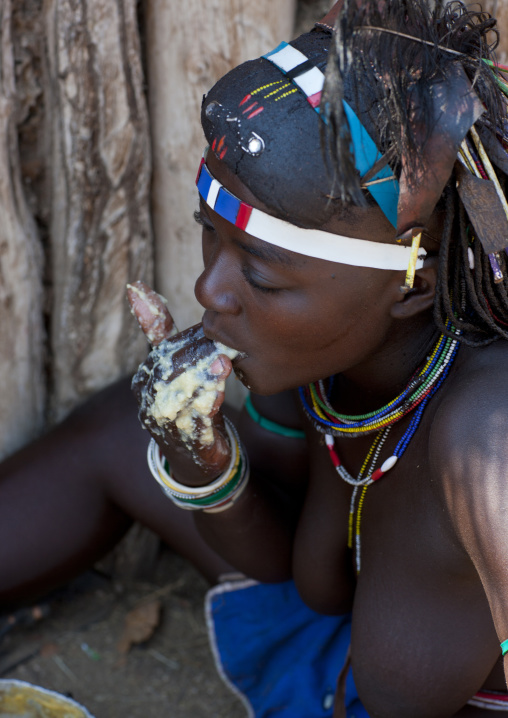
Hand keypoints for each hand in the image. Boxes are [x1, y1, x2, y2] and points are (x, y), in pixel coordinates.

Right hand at [127, 281, 234, 482]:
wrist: (197, 457)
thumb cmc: (186, 401)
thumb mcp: (173, 364)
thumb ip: (158, 330)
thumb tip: (136, 287)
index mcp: (145, 377)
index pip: (166, 350)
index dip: (191, 338)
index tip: (216, 329)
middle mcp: (148, 399)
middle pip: (174, 369)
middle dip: (200, 354)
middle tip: (225, 343)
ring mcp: (163, 422)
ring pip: (183, 392)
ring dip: (204, 375)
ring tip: (223, 361)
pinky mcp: (183, 440)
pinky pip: (195, 418)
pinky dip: (208, 402)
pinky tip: (220, 389)